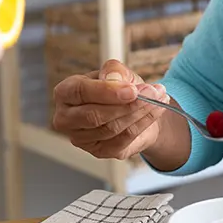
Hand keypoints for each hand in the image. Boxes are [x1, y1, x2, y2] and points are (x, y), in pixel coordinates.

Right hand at [51, 59, 168, 159]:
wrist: (131, 108)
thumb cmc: (117, 88)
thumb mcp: (117, 71)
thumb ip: (114, 70)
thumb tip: (113, 79)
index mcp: (65, 93)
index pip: (80, 92)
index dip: (106, 91)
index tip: (132, 90)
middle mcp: (66, 118)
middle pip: (94, 115)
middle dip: (127, 105)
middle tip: (151, 93)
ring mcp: (81, 139)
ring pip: (111, 128)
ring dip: (140, 113)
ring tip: (158, 98)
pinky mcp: (99, 152)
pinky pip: (123, 140)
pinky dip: (143, 124)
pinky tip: (155, 110)